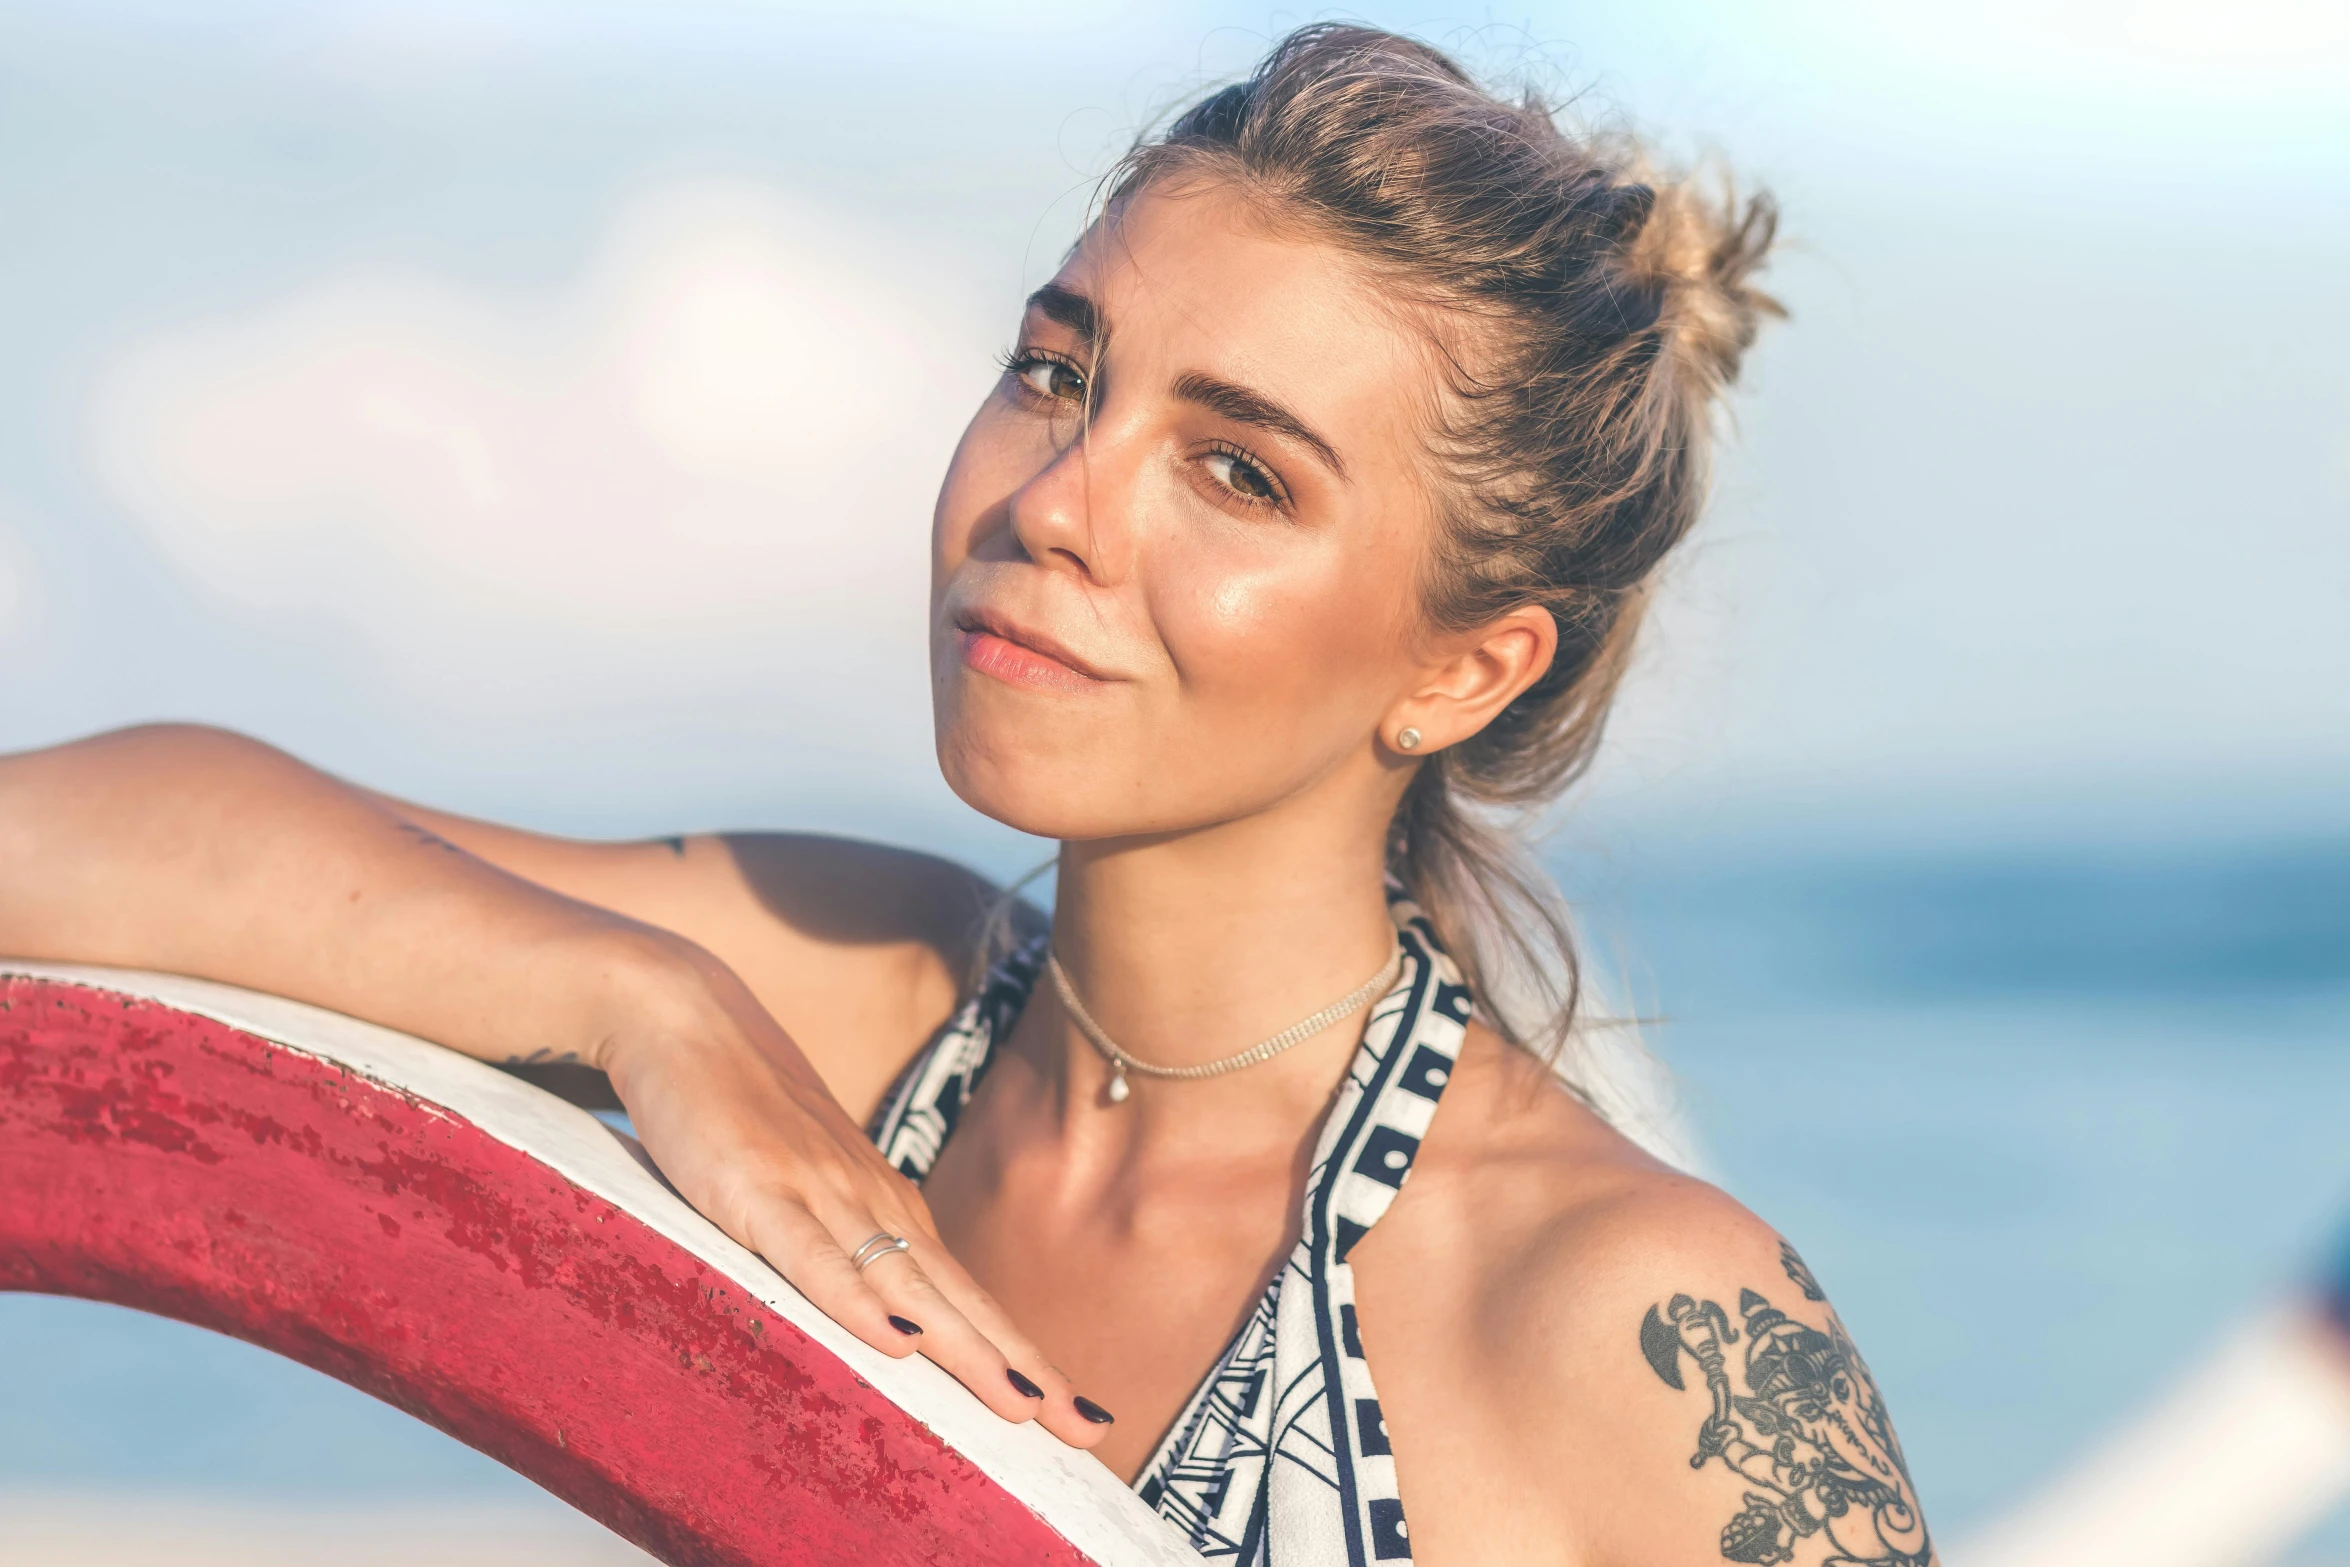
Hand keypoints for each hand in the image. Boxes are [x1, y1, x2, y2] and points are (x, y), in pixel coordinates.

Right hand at [592, 937, 1109, 1448]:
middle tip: (1086, 1428)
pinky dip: (857, 1300)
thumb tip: (881, 1315)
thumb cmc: (742, 1109)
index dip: (1021, 1355)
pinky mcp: (755, 1190)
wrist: (685, 1017)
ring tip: (1024, 1406)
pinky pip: (813, 1255)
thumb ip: (841, 1245)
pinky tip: (898, 1343)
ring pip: (906, 1285)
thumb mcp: (803, 1188)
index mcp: (886, 1207)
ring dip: (968, 1348)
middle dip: (1024, 1367)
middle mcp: (871, 1202)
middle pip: (960, 1299)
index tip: (1076, 1413)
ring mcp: (818, 1193)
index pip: (967, 1295)